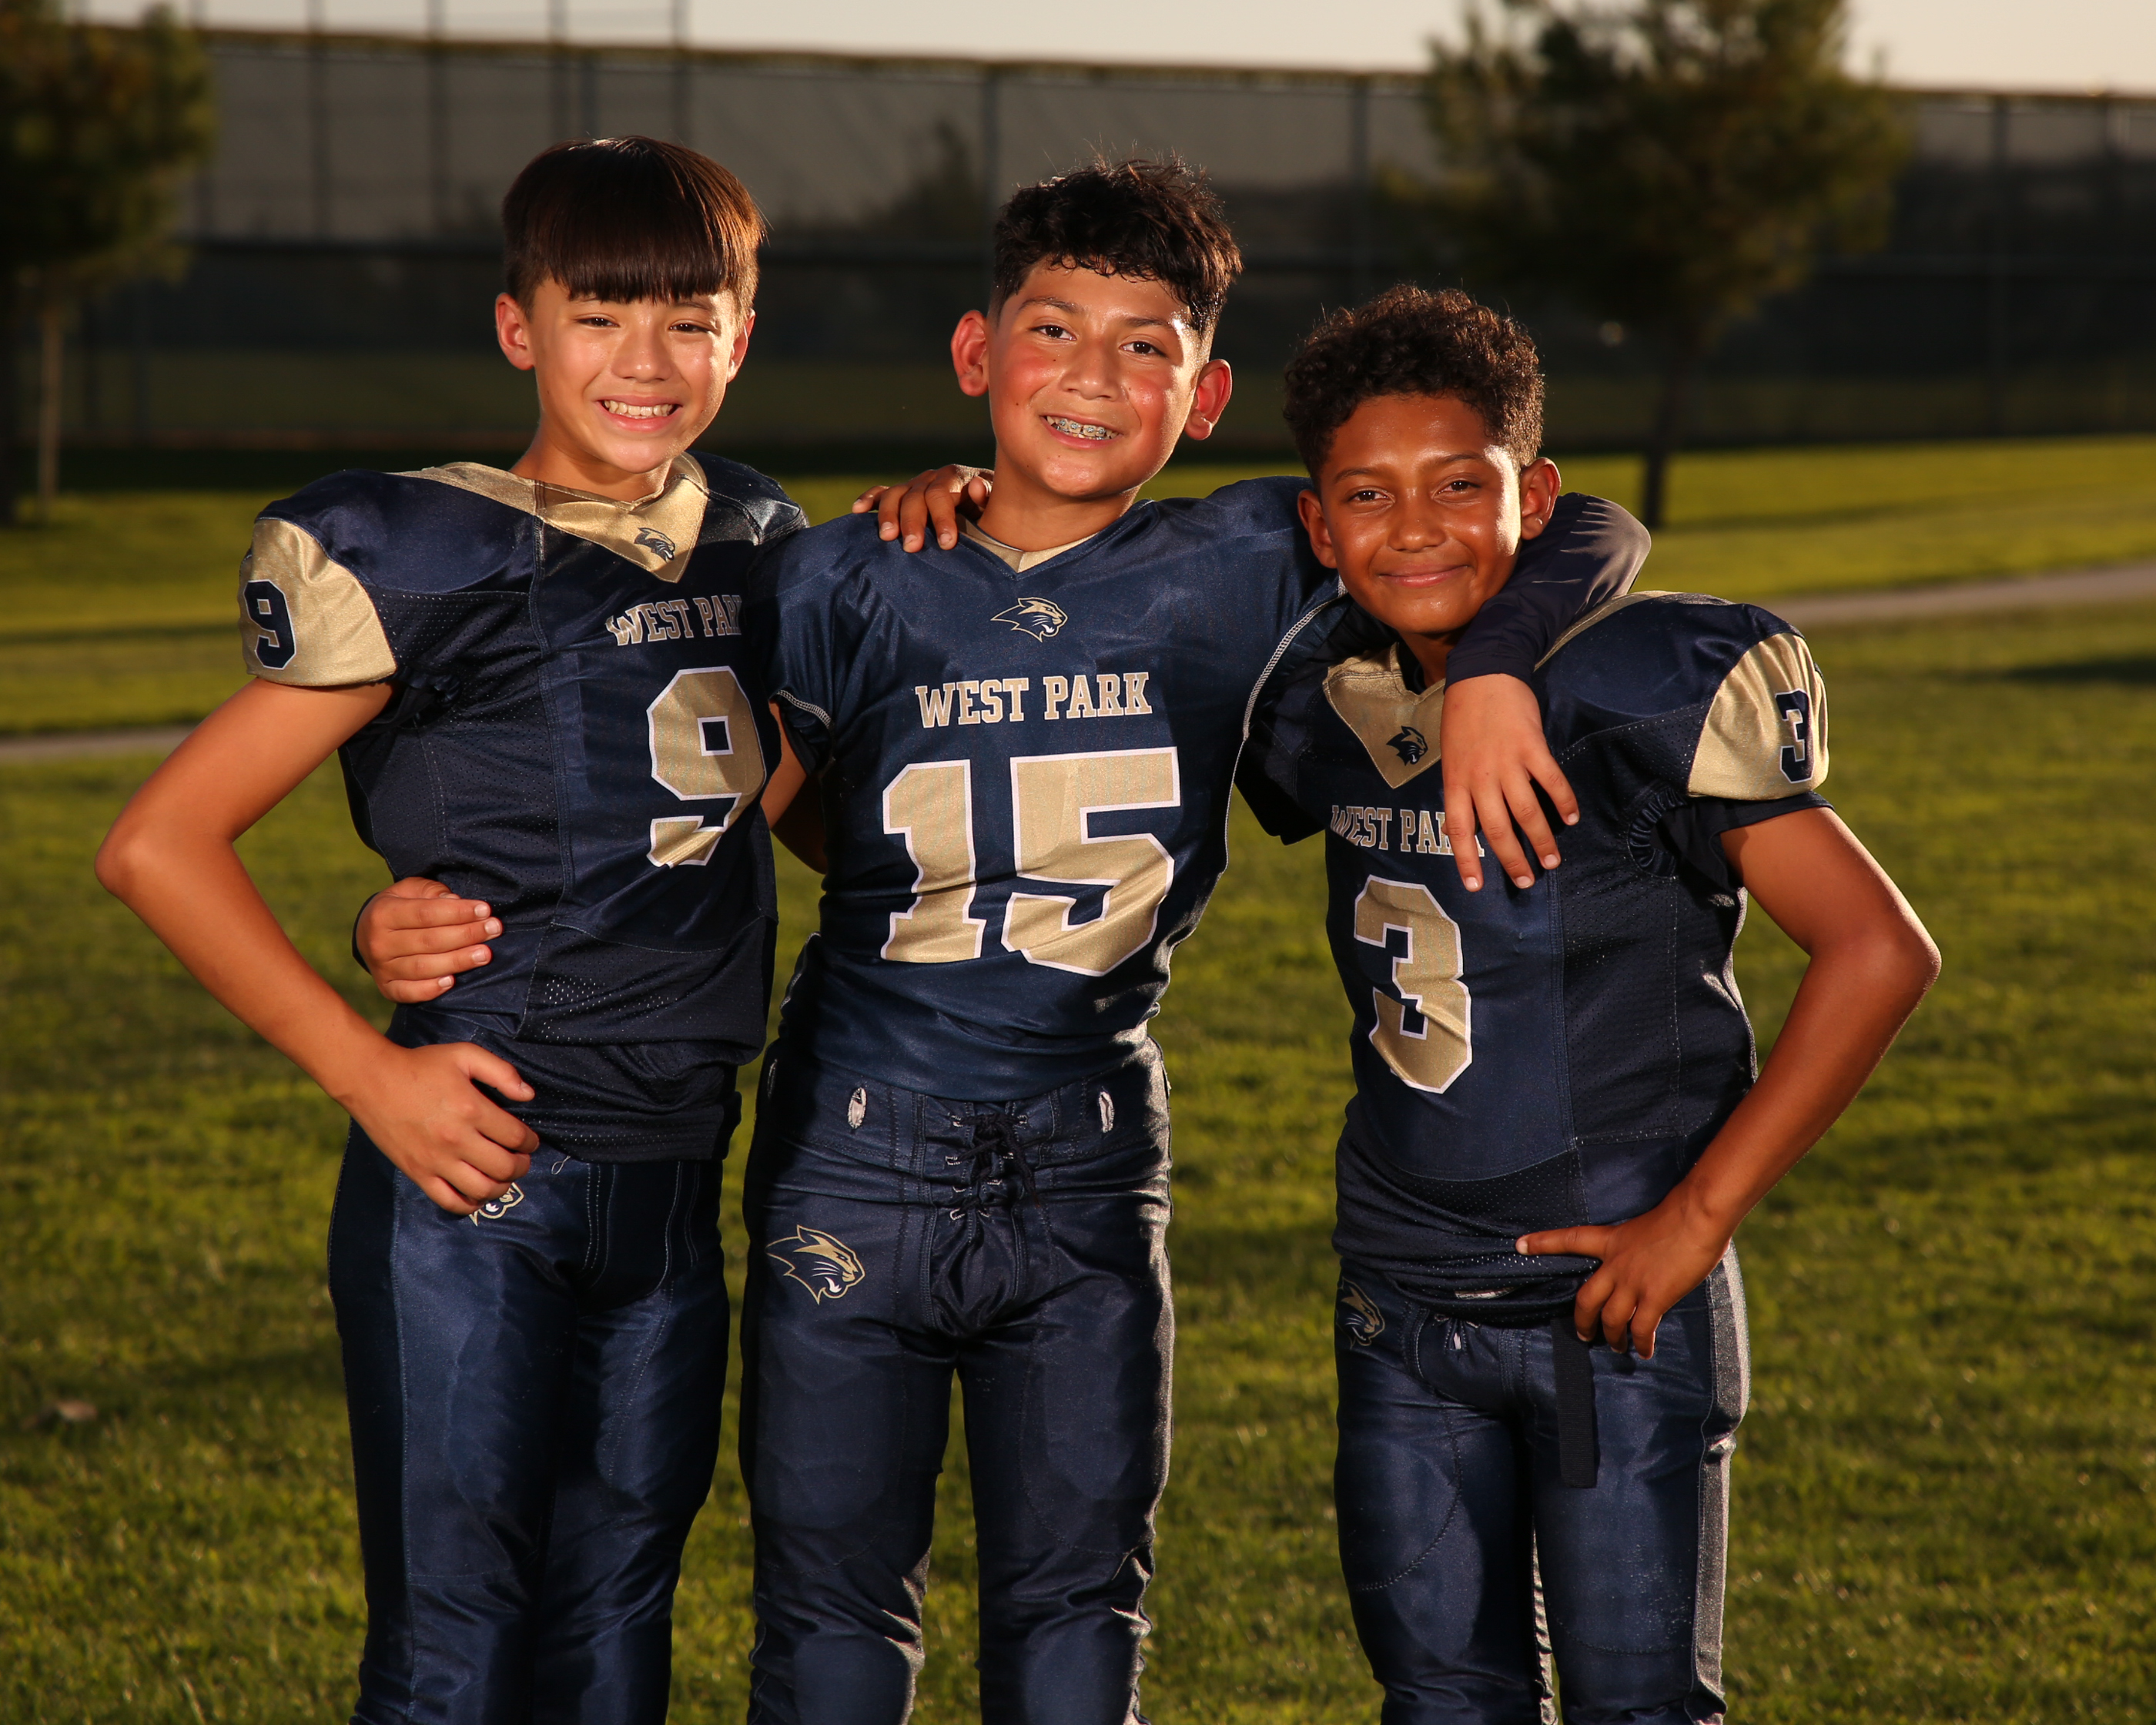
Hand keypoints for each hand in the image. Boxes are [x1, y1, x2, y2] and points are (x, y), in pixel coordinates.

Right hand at [342, 1041, 539, 1215]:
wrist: (373, 1080)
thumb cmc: (422, 1066)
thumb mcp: (465, 1055)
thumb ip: (501, 1072)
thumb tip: (529, 1095)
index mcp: (472, 1109)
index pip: (516, 1137)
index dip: (530, 1141)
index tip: (530, 1141)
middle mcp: (456, 1139)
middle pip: (504, 1167)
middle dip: (521, 1165)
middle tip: (521, 1159)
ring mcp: (436, 1161)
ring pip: (482, 1189)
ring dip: (501, 1186)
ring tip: (503, 1176)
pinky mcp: (418, 1173)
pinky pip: (450, 1201)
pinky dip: (469, 1204)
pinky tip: (476, 1193)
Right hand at [356, 876, 497, 1003]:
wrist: (369, 935)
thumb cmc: (401, 907)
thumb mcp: (410, 890)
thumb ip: (431, 891)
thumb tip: (454, 900)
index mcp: (383, 913)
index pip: (425, 913)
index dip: (458, 912)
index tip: (485, 910)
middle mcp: (379, 943)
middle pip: (429, 941)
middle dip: (466, 935)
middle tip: (494, 929)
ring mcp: (382, 969)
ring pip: (423, 967)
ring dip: (458, 961)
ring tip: (485, 954)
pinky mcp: (388, 989)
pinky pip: (409, 993)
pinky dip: (431, 989)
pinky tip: (453, 982)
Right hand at [852, 465, 992, 551]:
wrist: (988, 497)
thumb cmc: (994, 507)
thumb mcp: (998, 502)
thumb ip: (989, 496)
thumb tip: (976, 487)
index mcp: (955, 478)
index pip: (942, 495)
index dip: (942, 518)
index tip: (946, 543)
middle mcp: (931, 478)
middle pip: (915, 496)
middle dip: (912, 522)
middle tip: (911, 547)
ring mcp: (915, 485)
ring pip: (895, 495)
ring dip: (888, 515)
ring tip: (886, 538)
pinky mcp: (903, 494)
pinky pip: (882, 493)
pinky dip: (869, 499)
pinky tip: (856, 510)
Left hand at [1438, 674, 1577, 891]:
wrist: (1482, 675)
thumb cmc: (1464, 719)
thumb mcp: (1452, 758)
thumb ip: (1461, 791)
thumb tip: (1463, 827)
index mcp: (1456, 781)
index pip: (1459, 830)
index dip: (1467, 860)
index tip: (1475, 887)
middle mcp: (1480, 777)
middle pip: (1498, 828)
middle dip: (1512, 859)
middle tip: (1526, 881)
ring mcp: (1507, 762)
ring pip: (1527, 812)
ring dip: (1542, 839)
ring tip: (1552, 860)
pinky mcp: (1532, 746)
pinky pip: (1551, 781)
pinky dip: (1563, 801)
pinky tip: (1572, 817)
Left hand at [1516, 1192, 1730, 1357]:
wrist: (1696, 1215)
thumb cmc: (1681, 1214)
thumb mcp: (1646, 1226)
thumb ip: (1639, 1246)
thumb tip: (1650, 1261)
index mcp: (1611, 1240)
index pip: (1569, 1240)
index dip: (1543, 1243)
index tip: (1520, 1245)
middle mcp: (1615, 1263)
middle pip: (1586, 1299)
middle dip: (1582, 1320)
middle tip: (1583, 1334)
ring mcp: (1633, 1282)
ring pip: (1610, 1319)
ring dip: (1612, 1337)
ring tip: (1615, 1347)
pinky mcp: (1654, 1296)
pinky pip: (1641, 1328)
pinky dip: (1641, 1343)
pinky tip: (1645, 1351)